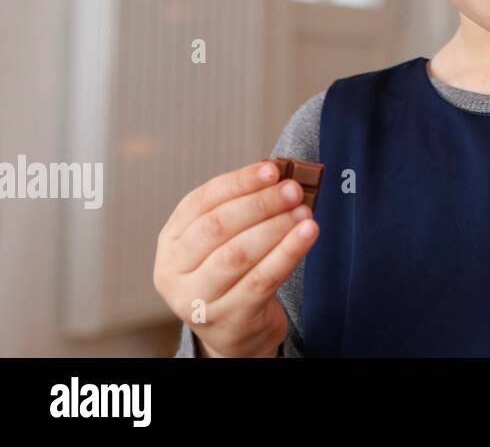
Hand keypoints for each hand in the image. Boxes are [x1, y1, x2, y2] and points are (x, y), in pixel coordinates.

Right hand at [154, 160, 317, 357]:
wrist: (235, 330)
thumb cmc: (233, 274)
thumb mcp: (223, 242)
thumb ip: (242, 210)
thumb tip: (281, 175)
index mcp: (171, 241)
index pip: (200, 202)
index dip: (238, 182)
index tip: (272, 169)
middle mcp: (174, 272)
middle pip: (217, 227)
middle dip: (260, 203)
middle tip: (293, 190)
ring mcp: (198, 300)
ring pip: (238, 255)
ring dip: (276, 227)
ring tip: (304, 212)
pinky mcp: (229, 319)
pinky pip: (261, 281)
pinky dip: (287, 253)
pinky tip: (308, 235)